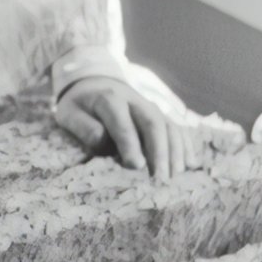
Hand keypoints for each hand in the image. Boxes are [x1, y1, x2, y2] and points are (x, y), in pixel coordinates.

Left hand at [55, 76, 198, 179]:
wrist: (94, 83)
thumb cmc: (80, 106)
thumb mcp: (69, 113)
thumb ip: (84, 127)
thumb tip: (103, 142)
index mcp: (109, 99)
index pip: (122, 120)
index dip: (129, 142)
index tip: (135, 165)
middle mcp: (135, 101)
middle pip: (153, 123)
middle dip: (160, 151)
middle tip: (161, 178)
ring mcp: (151, 107)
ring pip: (169, 126)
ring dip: (176, 151)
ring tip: (176, 176)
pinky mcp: (161, 115)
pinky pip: (178, 128)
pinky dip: (186, 145)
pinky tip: (192, 164)